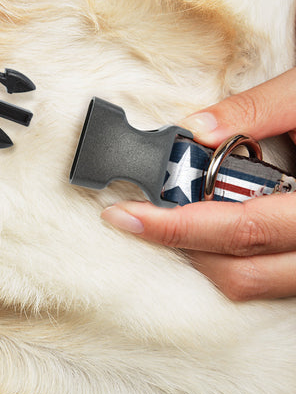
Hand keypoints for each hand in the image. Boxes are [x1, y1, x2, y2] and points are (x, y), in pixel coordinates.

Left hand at [102, 68, 295, 300]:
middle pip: (240, 270)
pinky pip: (267, 278)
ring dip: (202, 255)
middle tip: (137, 216)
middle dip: (178, 244)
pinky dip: (230, 258)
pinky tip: (209, 227)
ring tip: (170, 219)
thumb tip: (196, 128)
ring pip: (253, 283)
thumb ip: (256, 110)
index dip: (175, 226)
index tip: (126, 215)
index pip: (239, 228)